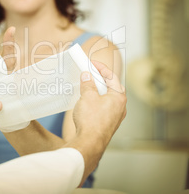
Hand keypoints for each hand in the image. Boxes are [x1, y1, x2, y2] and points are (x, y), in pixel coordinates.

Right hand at [66, 61, 126, 185]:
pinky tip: (86, 103)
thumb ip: (88, 84)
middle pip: (111, 87)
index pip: (112, 77)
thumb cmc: (91, 120)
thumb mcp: (87, 96)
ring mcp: (115, 117)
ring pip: (107, 99)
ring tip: (86, 88)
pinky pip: (103, 108)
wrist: (89, 143)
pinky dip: (96, 102)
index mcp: (119, 97)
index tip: (92, 63)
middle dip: (100, 80)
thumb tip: (87, 76)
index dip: (101, 68)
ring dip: (97, 92)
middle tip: (89, 74)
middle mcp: (120, 107)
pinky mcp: (108, 124)